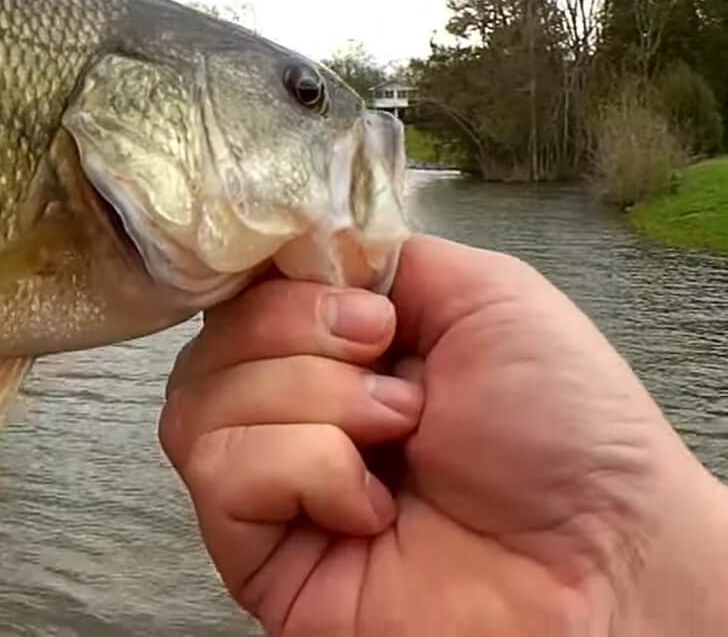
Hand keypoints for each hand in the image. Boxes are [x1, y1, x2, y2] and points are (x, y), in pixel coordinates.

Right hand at [159, 233, 727, 633]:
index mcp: (336, 350)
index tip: (351, 294)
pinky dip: (305, 469)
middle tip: (394, 369)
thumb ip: (378, 256)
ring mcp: (271, 488)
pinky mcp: (256, 558)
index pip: (242, 289)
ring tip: (396, 434)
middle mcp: (291, 414)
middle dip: (298, 333)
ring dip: (311, 400)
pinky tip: (372, 504)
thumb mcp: (485, 294)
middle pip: (210, 337)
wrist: (602, 555)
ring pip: (199, 401)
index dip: (270, 276)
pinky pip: (222, 474)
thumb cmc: (570, 436)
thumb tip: (292, 245)